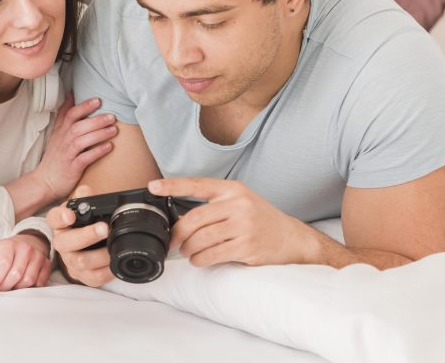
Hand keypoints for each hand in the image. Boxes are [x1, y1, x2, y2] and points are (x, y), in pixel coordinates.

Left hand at [0, 233, 52, 290]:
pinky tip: (23, 283)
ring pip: (28, 281)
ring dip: (17, 288)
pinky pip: (40, 282)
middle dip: (4, 286)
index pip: (3, 265)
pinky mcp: (47, 264)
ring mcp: (38, 256)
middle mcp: (25, 249)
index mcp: (8, 245)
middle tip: (0, 287)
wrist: (26, 243)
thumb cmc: (4, 252)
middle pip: (15, 275)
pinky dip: (31, 287)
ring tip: (11, 285)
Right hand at [35, 95, 116, 199]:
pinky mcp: (72, 167)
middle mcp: (63, 141)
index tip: (97, 100)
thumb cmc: (55, 157)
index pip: (69, 114)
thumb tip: (71, 95)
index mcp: (60, 132)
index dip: (83, 106)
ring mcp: (67, 154)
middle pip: (77, 126)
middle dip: (95, 120)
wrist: (45, 181)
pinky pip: (85, 158)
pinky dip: (97, 152)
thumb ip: (64, 116)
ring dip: (98, 134)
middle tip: (111, 116)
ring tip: (113, 130)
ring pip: (82, 140)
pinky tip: (108, 147)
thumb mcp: (57, 134)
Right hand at [46, 186, 113, 286]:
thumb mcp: (85, 206)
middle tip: (104, 228)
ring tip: (113, 247)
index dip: (61, 217)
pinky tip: (114, 263)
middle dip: (87, 236)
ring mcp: (69, 260)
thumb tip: (86, 192)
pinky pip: (92, 278)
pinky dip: (105, 272)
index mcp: (60, 223)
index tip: (70, 215)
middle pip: (66, 242)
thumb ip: (85, 196)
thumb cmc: (87, 221)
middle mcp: (61, 242)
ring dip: (99, 255)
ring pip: (79, 261)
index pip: (54, 218)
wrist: (91, 241)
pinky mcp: (81, 275)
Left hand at [149, 178, 314, 266]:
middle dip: (177, 233)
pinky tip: (199, 260)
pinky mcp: (247, 247)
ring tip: (187, 252)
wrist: (292, 239)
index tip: (152, 186)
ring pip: (201, 239)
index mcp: (233, 189)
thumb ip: (214, 203)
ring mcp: (244, 226)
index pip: (197, 185)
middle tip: (172, 242)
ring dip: (188, 249)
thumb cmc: (259, 219)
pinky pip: (212, 254)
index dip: (172, 186)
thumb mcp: (240, 201)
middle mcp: (238, 205)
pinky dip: (200, 260)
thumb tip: (179, 215)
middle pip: (194, 219)